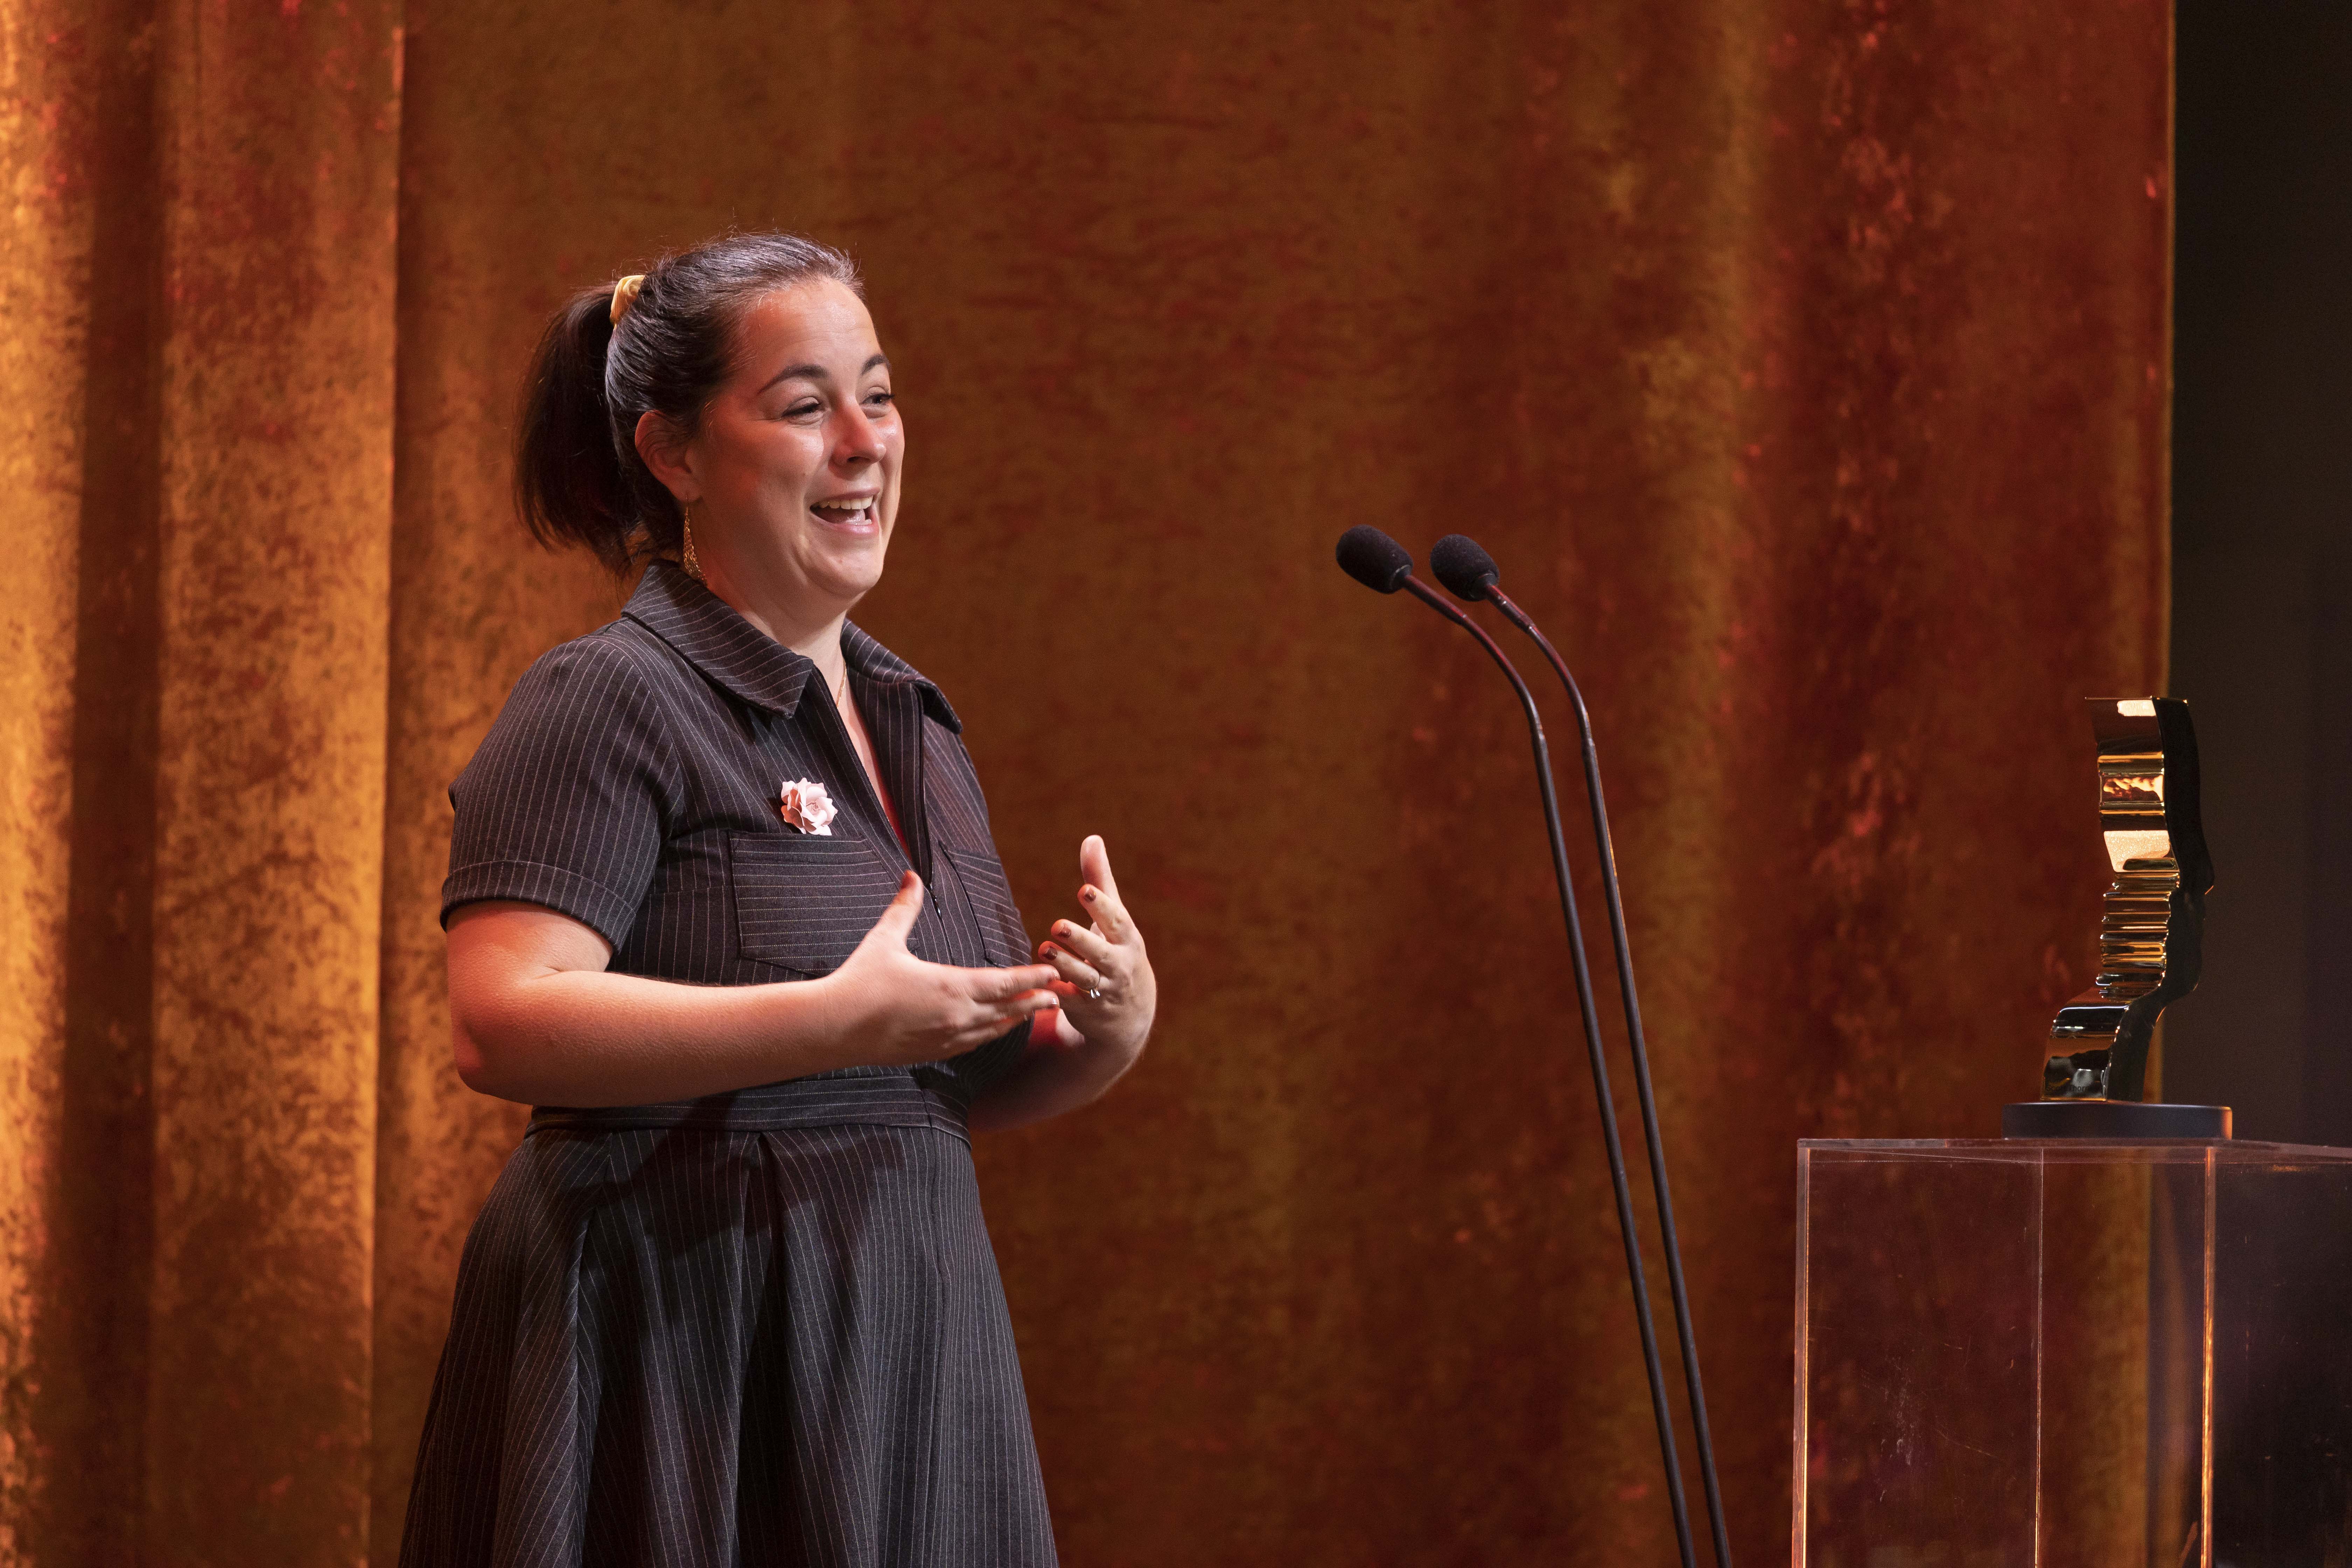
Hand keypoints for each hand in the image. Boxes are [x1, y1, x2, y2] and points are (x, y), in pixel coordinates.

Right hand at [829, 873, 1060, 1065]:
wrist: (834, 1028)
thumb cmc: (859, 981)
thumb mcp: (885, 940)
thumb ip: (904, 908)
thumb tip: (910, 876)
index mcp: (951, 987)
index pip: (1005, 983)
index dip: (1032, 977)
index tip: (1053, 972)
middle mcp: (957, 1016)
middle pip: (1009, 1009)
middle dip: (1035, 1000)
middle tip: (1060, 995)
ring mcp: (947, 1039)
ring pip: (994, 1030)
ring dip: (1017, 1019)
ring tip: (1035, 1011)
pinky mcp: (933, 1053)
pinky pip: (973, 1044)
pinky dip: (991, 1033)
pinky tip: (995, 1029)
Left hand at [1035, 835, 1155, 1058]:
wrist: (1132, 1013)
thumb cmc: (1118, 951)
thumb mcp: (1114, 920)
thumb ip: (1100, 881)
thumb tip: (1092, 839)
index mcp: (1127, 939)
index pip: (1116, 921)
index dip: (1101, 906)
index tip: (1085, 890)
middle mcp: (1118, 965)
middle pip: (1101, 953)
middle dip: (1080, 940)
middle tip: (1056, 925)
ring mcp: (1103, 990)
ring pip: (1084, 979)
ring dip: (1064, 965)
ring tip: (1044, 949)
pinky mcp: (1086, 1010)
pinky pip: (1070, 1003)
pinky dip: (1057, 995)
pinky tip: (1041, 984)